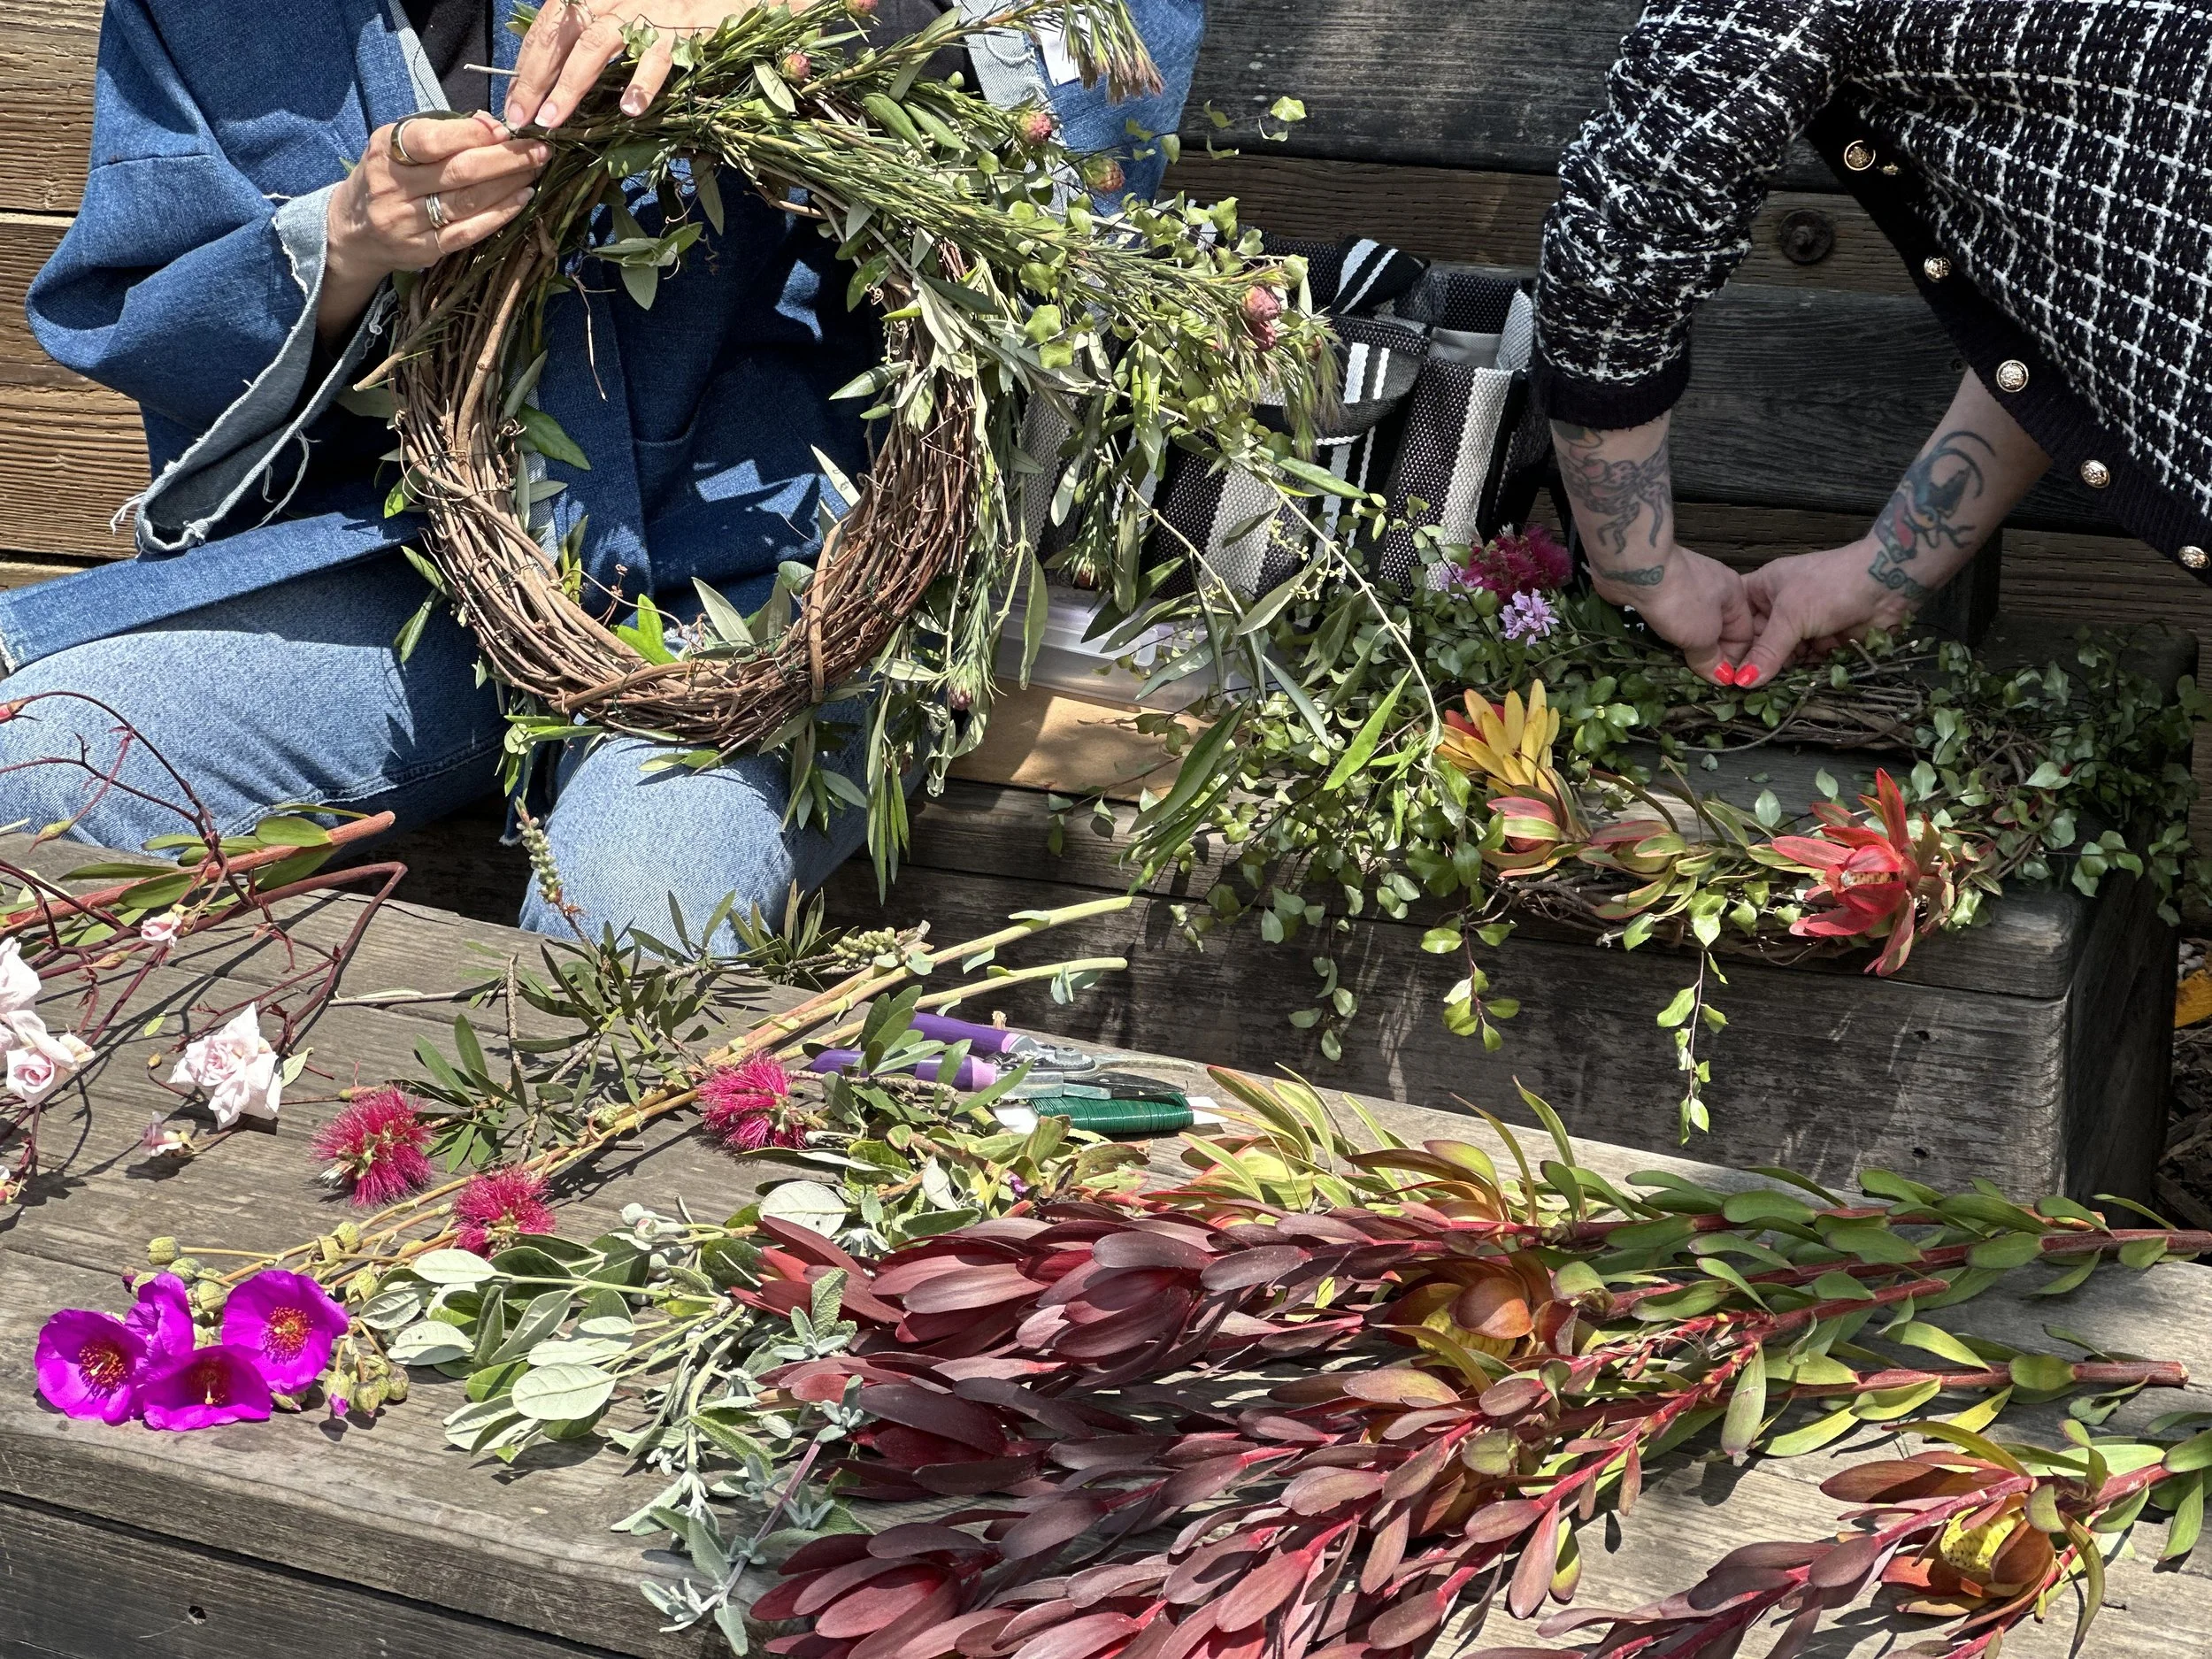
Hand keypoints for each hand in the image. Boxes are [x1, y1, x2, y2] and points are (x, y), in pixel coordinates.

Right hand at [321, 112, 547, 342]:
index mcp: (385, 151)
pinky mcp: (424, 250)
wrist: (354, 230)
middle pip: (459, 172)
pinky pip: (469, 232)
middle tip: (539, 150)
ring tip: (535, 171)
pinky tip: (523, 200)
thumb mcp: (400, 145)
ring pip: (468, 202)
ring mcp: (407, 223)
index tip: (506, 129)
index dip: (473, 134)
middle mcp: (393, 186)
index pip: (432, 140)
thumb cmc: (388, 177)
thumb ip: (442, 131)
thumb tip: (492, 124)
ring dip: (509, 185)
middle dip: (506, 159)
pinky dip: (500, 214)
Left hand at [505, 0, 801, 130]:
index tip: (512, 102)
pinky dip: (642, 83)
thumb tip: (555, 78)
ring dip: (571, 86)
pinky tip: (630, 110)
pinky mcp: (681, 31)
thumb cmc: (674, 9)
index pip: (548, 26)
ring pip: (595, 46)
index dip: (526, 64)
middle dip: (535, 79)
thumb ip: (594, 37)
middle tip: (520, 119)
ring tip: (554, 121)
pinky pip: (656, 58)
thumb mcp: (625, 15)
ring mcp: (646, 13)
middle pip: (561, 38)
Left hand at [1590, 546, 1753, 683]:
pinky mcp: (1659, 591)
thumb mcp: (1702, 636)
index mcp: (1734, 595)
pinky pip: (1669, 618)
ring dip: (1685, 646)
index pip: (1744, 635)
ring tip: (1678, 667)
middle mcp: (1713, 588)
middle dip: (1708, 655)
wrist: (1637, 569)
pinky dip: (1666, 633)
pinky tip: (1659, 648)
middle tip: (1697, 679)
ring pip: (1692, 625)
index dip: (1734, 661)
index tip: (1720, 683)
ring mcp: (1684, 588)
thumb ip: (1711, 658)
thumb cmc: (1679, 600)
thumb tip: (1722, 677)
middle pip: (1718, 630)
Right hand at [1739, 542, 1919, 687]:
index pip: (1735, 617)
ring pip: (1781, 656)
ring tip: (1770, 691)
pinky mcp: (1823, 642)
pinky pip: (1805, 664)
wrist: (1888, 585)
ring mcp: (1803, 625)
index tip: (1719, 669)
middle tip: (1744, 689)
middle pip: (1757, 641)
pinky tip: (1796, 686)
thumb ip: (1767, 651)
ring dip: (1780, 671)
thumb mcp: (1792, 616)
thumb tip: (1741, 683)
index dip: (1728, 642)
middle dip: (1755, 663)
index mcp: (1764, 587)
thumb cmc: (1832, 586)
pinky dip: (1803, 674)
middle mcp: (1780, 607)